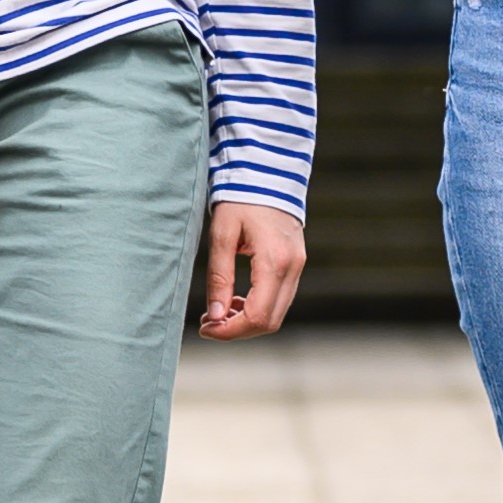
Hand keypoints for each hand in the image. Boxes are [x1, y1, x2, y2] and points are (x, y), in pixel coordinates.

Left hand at [198, 199, 307, 337]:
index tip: (204, 327)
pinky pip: (280, 299)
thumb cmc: (241, 198)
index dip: (230, 331)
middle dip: (237, 330)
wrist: (267, 171)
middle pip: (270, 322)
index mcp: (274, 262)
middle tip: (208, 323)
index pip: (257, 316)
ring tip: (218, 310)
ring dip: (247, 320)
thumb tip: (215, 315)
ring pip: (277, 314)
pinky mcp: (296, 264)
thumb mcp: (222, 235)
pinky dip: (258, 307)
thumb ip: (219, 277)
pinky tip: (237, 299)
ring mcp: (298, 267)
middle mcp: (292, 268)